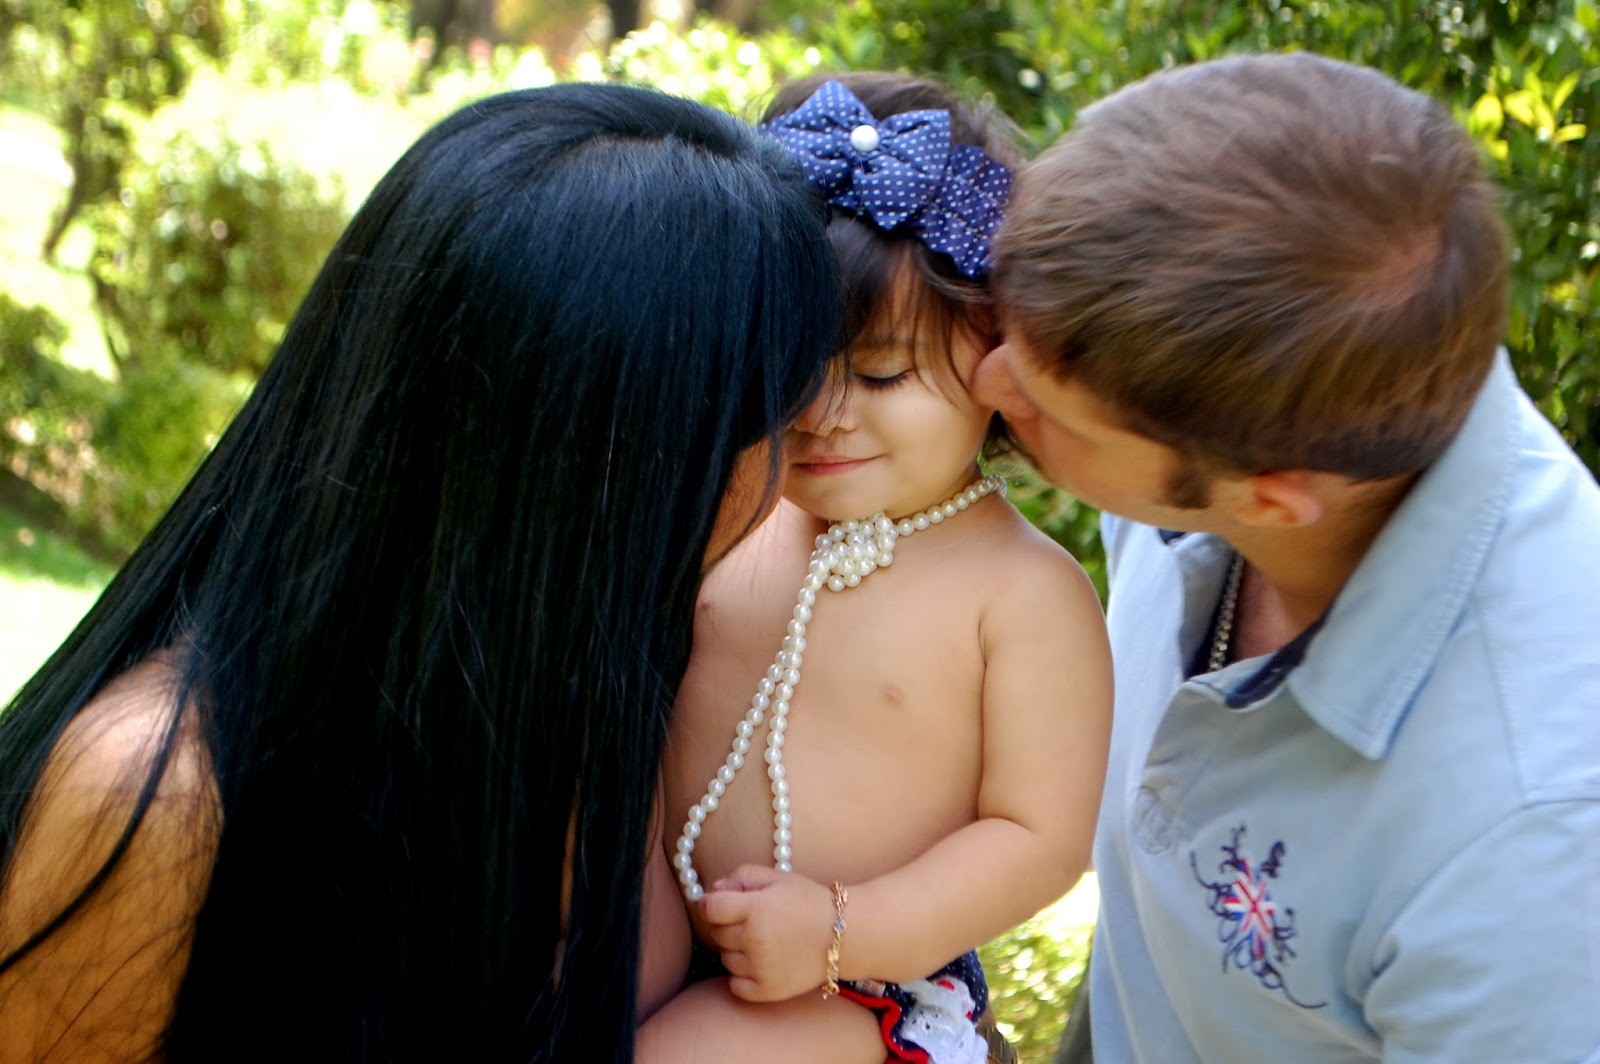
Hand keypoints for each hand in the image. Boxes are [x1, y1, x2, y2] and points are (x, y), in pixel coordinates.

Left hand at [699, 865, 838, 1001]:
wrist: (843, 935)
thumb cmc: (808, 901)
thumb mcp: (778, 878)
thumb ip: (742, 876)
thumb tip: (712, 892)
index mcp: (755, 908)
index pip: (709, 908)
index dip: (710, 904)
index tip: (720, 904)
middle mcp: (754, 939)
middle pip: (716, 933)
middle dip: (727, 925)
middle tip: (750, 920)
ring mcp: (760, 968)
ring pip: (725, 959)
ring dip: (736, 950)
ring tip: (761, 941)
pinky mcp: (767, 990)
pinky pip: (735, 985)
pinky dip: (742, 976)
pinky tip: (760, 963)